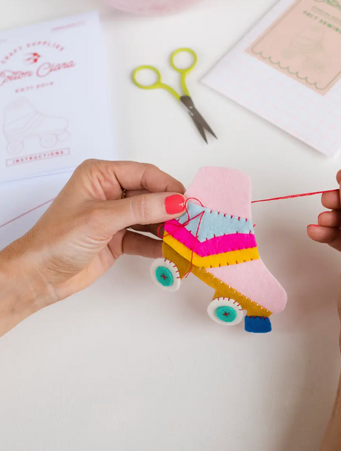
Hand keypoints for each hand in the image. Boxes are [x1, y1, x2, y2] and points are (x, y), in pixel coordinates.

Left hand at [0, 160, 185, 334]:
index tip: (188, 201)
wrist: (39, 276)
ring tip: (185, 236)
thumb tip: (176, 202)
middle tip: (191, 220)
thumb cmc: (57, 240)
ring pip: (151, 217)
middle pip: (151, 195)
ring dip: (167, 228)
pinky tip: (170, 250)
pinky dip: (158, 244)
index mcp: (101, 175)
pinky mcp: (118, 238)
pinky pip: (145, 237)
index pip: (144, 174)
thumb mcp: (102, 218)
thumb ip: (142, 209)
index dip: (168, 186)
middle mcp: (110, 192)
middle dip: (170, 208)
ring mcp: (115, 216)